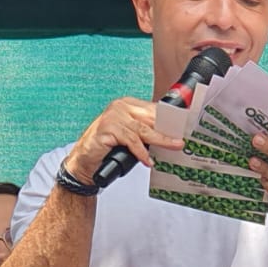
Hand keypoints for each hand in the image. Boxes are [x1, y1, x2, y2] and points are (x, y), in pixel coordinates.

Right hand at [64, 97, 184, 182]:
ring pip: (144, 129)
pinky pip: (131, 140)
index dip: (170, 119)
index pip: (154, 109)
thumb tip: (170, 137)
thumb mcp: (130, 137)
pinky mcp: (108, 129)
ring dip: (161, 140)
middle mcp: (120, 107)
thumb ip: (145, 132)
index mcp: (127, 104)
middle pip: (151, 118)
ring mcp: (113, 117)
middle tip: (182, 139)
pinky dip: (141, 152)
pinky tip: (148, 160)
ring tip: (174, 146)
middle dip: (169, 129)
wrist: (83, 161)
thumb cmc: (107, 149)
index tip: (184, 127)